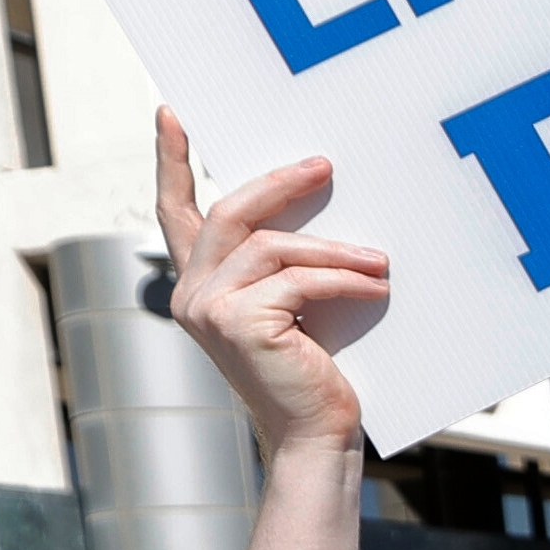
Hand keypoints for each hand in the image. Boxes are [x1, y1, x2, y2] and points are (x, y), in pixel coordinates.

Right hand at [155, 106, 382, 457]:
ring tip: (377, 261)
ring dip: (334, 249)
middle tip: (323, 166)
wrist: (315, 434)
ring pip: (272, 247)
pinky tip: (376, 287)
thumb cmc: (309, 370)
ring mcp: (209, 309)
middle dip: (280, 184)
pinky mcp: (239, 324)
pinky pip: (299, 281)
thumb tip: (313, 198)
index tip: (171, 114)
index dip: (171, 161)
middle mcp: (191, 294)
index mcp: (197, 284)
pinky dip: (343, 281)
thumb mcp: (288, 307)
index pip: (176, 211)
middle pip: (231, 213)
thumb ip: (278, 263)